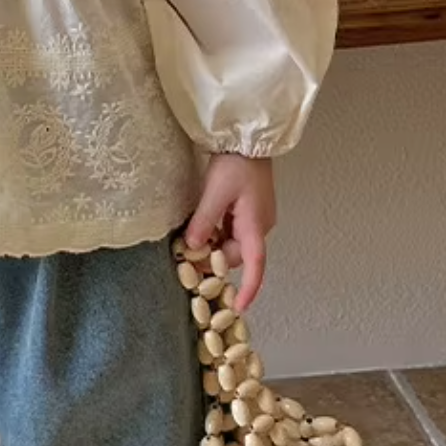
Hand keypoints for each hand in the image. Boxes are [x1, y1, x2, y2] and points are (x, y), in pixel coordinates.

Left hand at [185, 154, 275, 311]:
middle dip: (212, 260)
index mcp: (255, 225)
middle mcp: (259, 226)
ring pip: (231, 246)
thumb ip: (203, 222)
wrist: (248, 138)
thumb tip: (192, 247)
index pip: (255, 265)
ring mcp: (254, 219)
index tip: (239, 307)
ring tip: (191, 237)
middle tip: (186, 255)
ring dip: (212, 246)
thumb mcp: (215, 194)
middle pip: (234, 257)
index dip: (248, 288)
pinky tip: (202, 227)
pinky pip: (231, 233)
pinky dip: (216, 235)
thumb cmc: (236, 163)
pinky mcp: (248, 213)